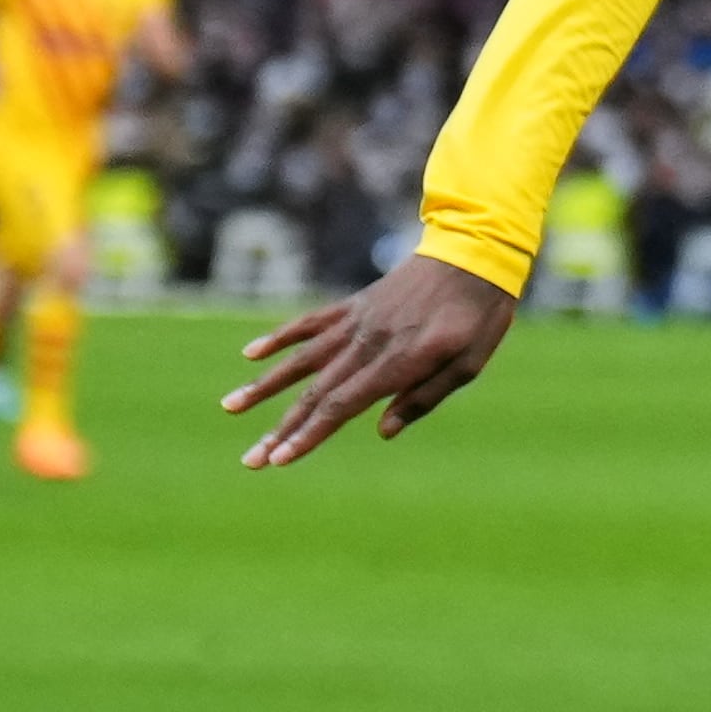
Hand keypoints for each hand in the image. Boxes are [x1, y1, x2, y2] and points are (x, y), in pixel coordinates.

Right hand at [227, 253, 519, 465]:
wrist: (475, 251)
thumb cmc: (480, 314)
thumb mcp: (468, 364)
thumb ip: (424, 398)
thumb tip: (382, 431)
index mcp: (398, 361)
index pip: (341, 406)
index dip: (308, 435)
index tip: (280, 459)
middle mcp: (368, 342)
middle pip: (314, 393)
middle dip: (280, 430)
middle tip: (249, 460)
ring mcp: (356, 321)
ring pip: (301, 359)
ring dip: (264, 386)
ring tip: (230, 407)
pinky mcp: (355, 305)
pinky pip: (310, 322)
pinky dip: (280, 337)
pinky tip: (251, 354)